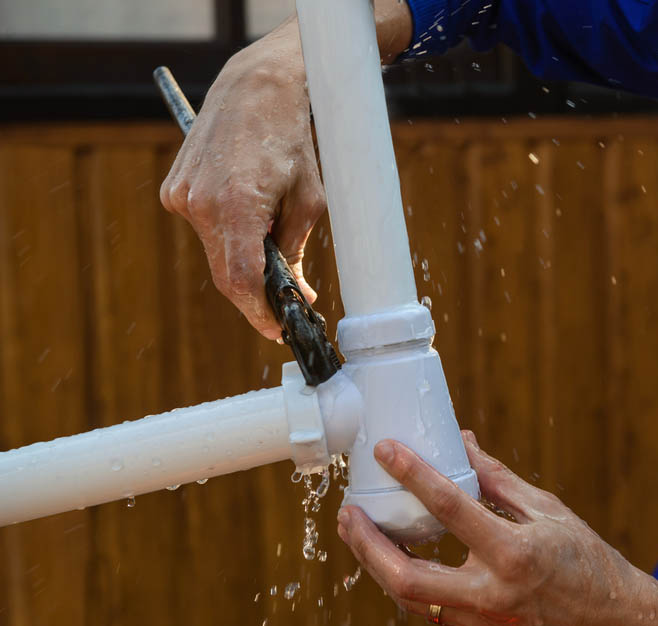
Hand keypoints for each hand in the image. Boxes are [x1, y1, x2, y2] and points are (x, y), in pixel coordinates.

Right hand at [160, 4, 413, 338]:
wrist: (255, 90)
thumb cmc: (291, 142)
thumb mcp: (308, 201)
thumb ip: (296, 251)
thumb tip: (296, 294)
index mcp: (237, 206)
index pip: (241, 281)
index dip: (260, 313)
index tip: (278, 330)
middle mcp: (200, 204)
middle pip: (226, 274)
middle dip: (257, 294)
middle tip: (285, 303)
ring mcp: (182, 197)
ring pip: (215, 254)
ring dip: (243, 261)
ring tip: (273, 242)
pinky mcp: (174, 191)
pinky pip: (205, 230)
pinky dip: (228, 236)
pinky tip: (249, 214)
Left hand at [336, 431, 657, 625]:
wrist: (613, 624)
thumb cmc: (587, 561)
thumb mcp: (548, 510)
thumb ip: (498, 479)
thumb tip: (462, 442)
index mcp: (513, 553)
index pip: (449, 508)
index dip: (413, 474)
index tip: (386, 450)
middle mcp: (491, 592)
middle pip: (407, 577)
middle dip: (367, 544)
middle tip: (348, 511)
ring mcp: (482, 618)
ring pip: (409, 598)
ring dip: (376, 564)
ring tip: (358, 529)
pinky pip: (428, 607)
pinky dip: (404, 579)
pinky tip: (392, 555)